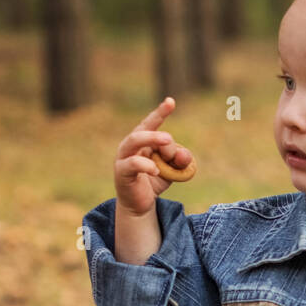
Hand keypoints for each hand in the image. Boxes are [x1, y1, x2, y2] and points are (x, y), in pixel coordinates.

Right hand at [114, 97, 195, 215]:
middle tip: (170, 139)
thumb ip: (180, 161)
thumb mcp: (172, 170)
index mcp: (143, 140)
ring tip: (167, 143)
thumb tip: (184, 154)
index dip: (160, 112)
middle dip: (157, 131)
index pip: (151, 123)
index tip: (171, 101)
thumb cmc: (154, 181)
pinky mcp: (121, 172)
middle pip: (142, 130)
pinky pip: (132, 163)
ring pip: (133, 140)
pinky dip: (146, 165)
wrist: (140, 204)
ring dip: (150, 139)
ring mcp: (123, 157)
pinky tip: (156, 171)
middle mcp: (131, 144)